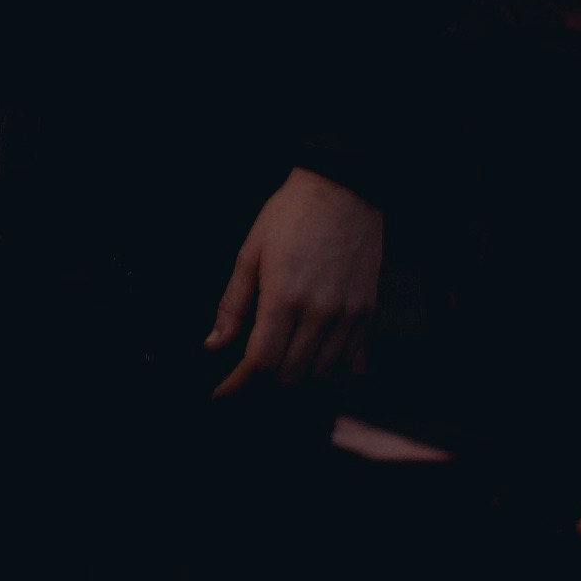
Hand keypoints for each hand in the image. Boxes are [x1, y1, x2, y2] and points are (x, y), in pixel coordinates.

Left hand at [205, 167, 380, 394]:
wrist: (342, 189)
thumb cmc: (292, 215)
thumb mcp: (251, 252)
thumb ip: (233, 304)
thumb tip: (214, 344)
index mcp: (284, 296)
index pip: (261, 362)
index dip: (238, 384)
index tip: (224, 391)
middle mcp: (319, 312)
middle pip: (290, 376)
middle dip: (265, 380)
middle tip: (251, 370)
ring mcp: (347, 315)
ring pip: (321, 375)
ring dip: (297, 377)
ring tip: (282, 363)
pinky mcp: (366, 311)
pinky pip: (348, 360)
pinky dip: (328, 369)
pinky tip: (312, 357)